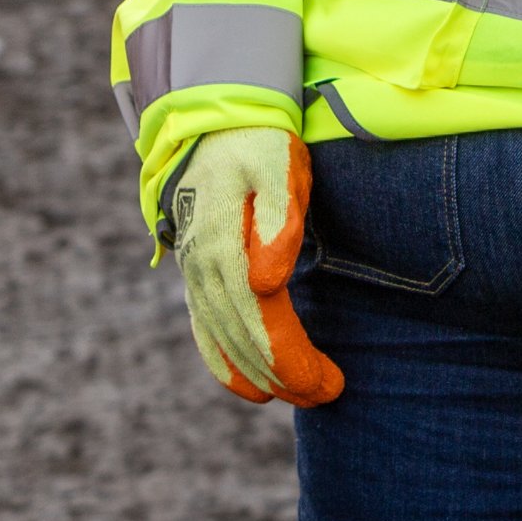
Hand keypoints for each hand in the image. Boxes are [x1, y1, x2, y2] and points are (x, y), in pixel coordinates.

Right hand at [169, 129, 343, 405]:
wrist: (218, 122)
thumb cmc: (259, 144)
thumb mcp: (279, 165)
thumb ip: (280, 217)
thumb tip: (268, 280)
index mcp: (224, 241)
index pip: (259, 316)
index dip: (292, 356)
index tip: (327, 382)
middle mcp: (202, 263)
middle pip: (242, 335)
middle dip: (284, 374)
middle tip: (327, 395)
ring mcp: (194, 270)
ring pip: (223, 338)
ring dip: (260, 375)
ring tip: (301, 398)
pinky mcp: (195, 272)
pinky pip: (204, 329)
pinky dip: (225, 364)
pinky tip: (251, 390)